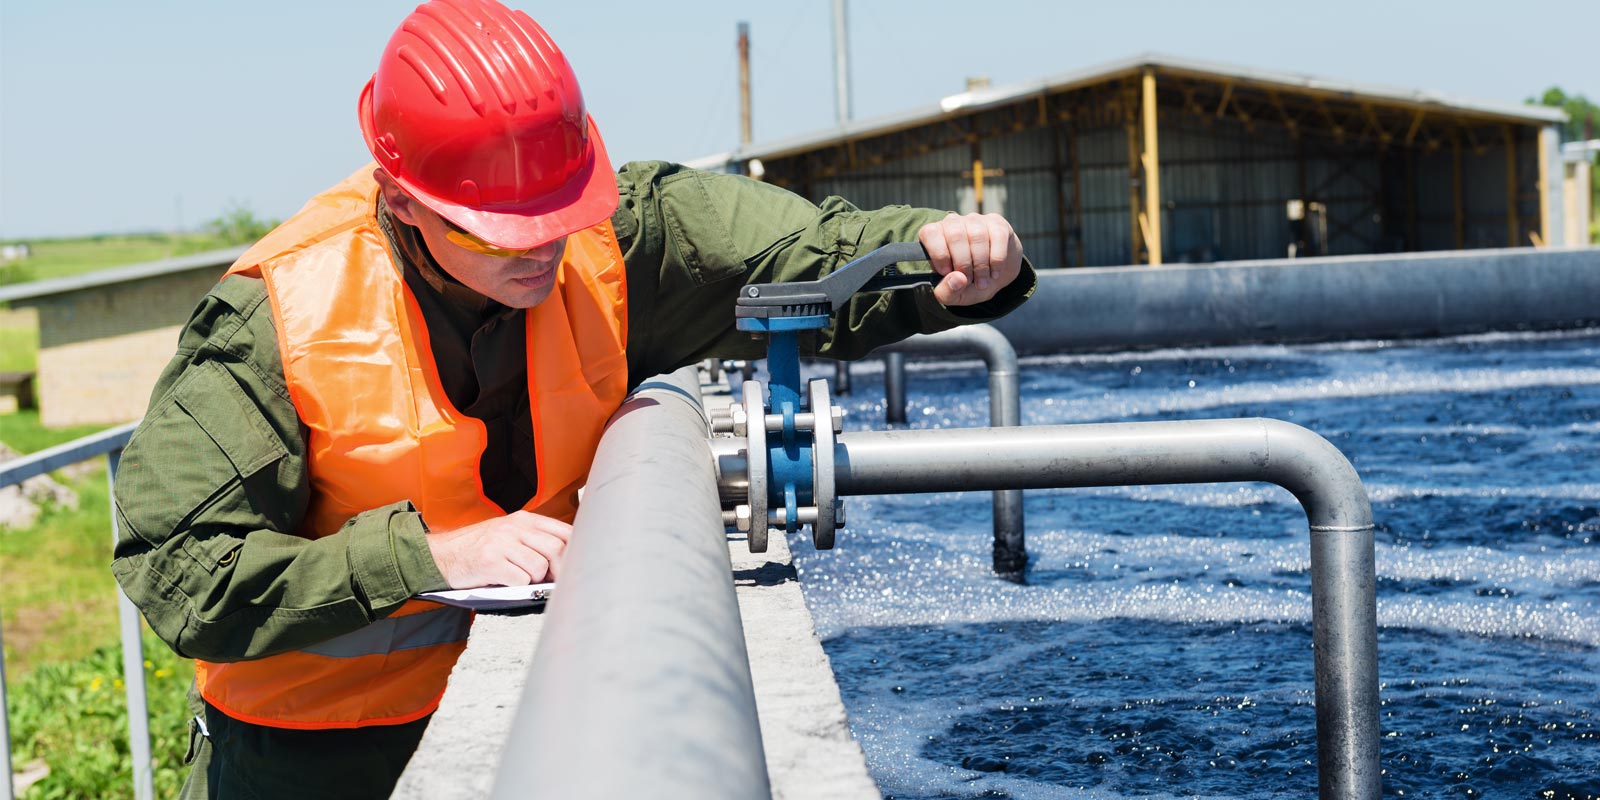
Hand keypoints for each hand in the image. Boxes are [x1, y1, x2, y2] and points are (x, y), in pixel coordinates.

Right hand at [426, 511, 571, 588]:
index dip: (573, 553)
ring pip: (540, 567)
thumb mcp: (509, 534)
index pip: (565, 532)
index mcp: (524, 519)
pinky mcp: (490, 562)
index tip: (571, 567)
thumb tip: (567, 561)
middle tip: (549, 581)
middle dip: (558, 571)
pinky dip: (518, 587)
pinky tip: (507, 582)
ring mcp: (501, 543)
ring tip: (520, 579)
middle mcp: (514, 527)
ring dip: (535, 580)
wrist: (441, 554)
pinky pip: (520, 580)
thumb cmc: (478, 548)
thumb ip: (536, 540)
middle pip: (557, 549)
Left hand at [917, 212, 1023, 306]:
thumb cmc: (968, 282)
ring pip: (977, 236)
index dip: (939, 254)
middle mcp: (953, 223)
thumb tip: (957, 279)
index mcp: (935, 236)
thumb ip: (947, 292)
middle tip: (969, 281)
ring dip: (981, 265)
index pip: (930, 233)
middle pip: (955, 235)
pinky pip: (997, 236)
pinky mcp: (997, 223)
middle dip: (963, 264)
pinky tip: (995, 272)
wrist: (994, 275)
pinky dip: (997, 259)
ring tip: (982, 282)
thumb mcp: (953, 294)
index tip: (947, 272)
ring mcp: (975, 220)